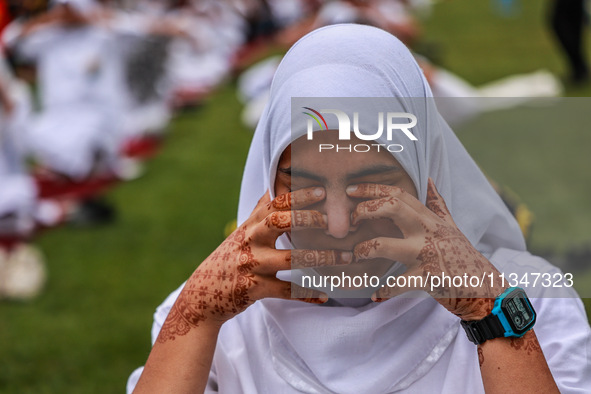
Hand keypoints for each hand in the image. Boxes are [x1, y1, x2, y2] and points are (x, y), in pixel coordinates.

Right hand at [157, 187, 348, 342]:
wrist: (202, 295)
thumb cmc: (229, 259)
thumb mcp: (242, 232)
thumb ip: (260, 211)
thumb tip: (275, 185)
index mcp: (250, 225)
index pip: (274, 202)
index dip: (298, 194)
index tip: (322, 190)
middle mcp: (250, 241)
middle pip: (279, 221)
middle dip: (308, 218)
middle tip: (334, 220)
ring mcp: (251, 265)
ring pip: (290, 258)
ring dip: (321, 258)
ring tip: (346, 257)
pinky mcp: (253, 289)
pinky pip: (286, 290)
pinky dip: (306, 293)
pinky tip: (325, 295)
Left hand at [349, 178, 505, 319]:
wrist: (486, 289)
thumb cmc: (464, 256)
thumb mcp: (451, 227)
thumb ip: (437, 204)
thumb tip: (430, 180)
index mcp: (429, 219)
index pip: (399, 194)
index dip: (372, 189)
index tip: (350, 190)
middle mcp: (427, 232)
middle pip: (393, 207)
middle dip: (366, 210)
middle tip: (352, 220)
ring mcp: (427, 254)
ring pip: (386, 245)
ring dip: (365, 249)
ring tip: (356, 255)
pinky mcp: (427, 279)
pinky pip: (397, 284)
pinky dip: (384, 290)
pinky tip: (375, 294)